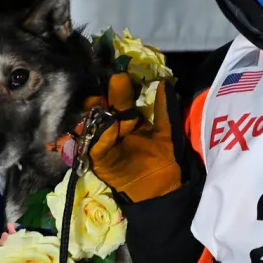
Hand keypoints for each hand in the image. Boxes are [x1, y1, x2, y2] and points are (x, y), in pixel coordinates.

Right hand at [87, 72, 185, 202]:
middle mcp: (113, 127)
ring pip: (94, 123)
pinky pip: (95, 145)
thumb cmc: (166, 159)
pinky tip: (108, 127)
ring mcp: (104, 142)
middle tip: (112, 82)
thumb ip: (165, 109)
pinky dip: (101, 136)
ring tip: (98, 101)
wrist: (162, 189)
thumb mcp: (168, 132)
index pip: (121, 99)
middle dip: (108, 96)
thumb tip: (163, 83)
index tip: (120, 74)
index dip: (120, 87)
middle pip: (105, 107)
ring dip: (95, 112)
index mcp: (129, 119)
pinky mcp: (99, 159)